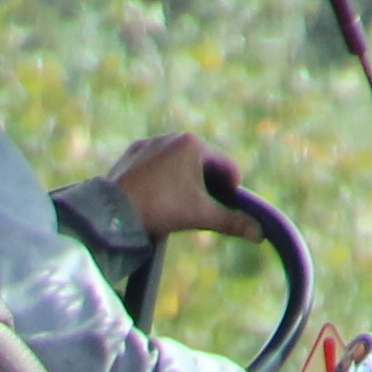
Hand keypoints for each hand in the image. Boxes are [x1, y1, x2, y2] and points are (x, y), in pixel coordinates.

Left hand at [110, 132, 250, 236]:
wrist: (111, 213)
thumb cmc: (160, 208)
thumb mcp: (200, 215)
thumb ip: (231, 222)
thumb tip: (260, 234)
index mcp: (194, 144)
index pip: (226, 166)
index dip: (233, 190)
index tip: (229, 209)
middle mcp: (172, 137)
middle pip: (202, 164)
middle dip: (207, 186)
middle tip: (204, 210)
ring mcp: (149, 143)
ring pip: (177, 164)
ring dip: (184, 183)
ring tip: (178, 207)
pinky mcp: (130, 155)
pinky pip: (155, 166)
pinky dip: (161, 180)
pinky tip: (156, 199)